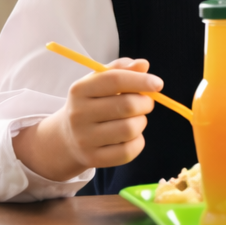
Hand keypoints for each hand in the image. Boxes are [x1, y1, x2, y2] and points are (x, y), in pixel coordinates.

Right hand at [13, 58, 159, 181]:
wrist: (67, 137)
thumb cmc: (92, 103)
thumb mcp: (100, 81)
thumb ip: (121, 69)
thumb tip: (142, 65)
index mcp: (80, 90)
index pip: (114, 80)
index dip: (141, 80)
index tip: (158, 84)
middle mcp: (78, 115)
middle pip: (127, 106)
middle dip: (145, 103)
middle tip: (145, 103)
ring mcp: (84, 139)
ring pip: (130, 129)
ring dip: (141, 122)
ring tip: (135, 119)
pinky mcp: (92, 159)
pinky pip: (128, 151)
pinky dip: (138, 142)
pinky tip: (130, 136)